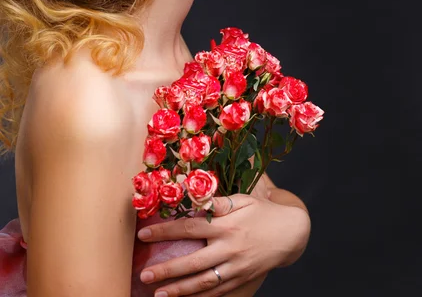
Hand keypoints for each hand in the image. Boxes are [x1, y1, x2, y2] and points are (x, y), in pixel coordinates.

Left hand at [137, 189, 309, 296]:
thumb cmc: (262, 212)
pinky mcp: (242, 280)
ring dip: (179, 290)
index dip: (165, 231)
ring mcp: (236, 267)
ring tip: (158, 294)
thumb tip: (194, 196)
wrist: (291, 233)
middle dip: (166, 269)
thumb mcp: (242, 200)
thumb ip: (218, 202)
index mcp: (227, 225)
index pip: (189, 227)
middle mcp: (229, 248)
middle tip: (144, 275)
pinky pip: (217, 292)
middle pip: (193, 262)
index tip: (144, 234)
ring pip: (203, 283)